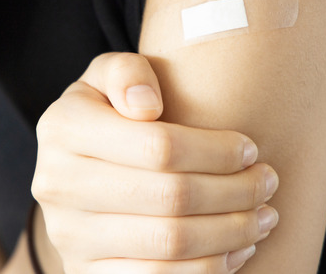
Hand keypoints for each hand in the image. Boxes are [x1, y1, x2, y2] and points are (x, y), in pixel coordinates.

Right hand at [32, 52, 279, 273]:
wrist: (75, 167)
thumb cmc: (109, 113)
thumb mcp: (107, 76)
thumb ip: (125, 72)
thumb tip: (147, 106)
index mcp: (63, 128)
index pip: (160, 147)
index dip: (217, 151)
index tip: (250, 148)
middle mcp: (57, 185)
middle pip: (171, 198)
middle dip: (236, 192)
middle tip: (268, 182)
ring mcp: (69, 236)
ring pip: (170, 244)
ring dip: (231, 232)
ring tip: (263, 216)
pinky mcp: (87, 273)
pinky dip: (209, 268)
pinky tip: (236, 248)